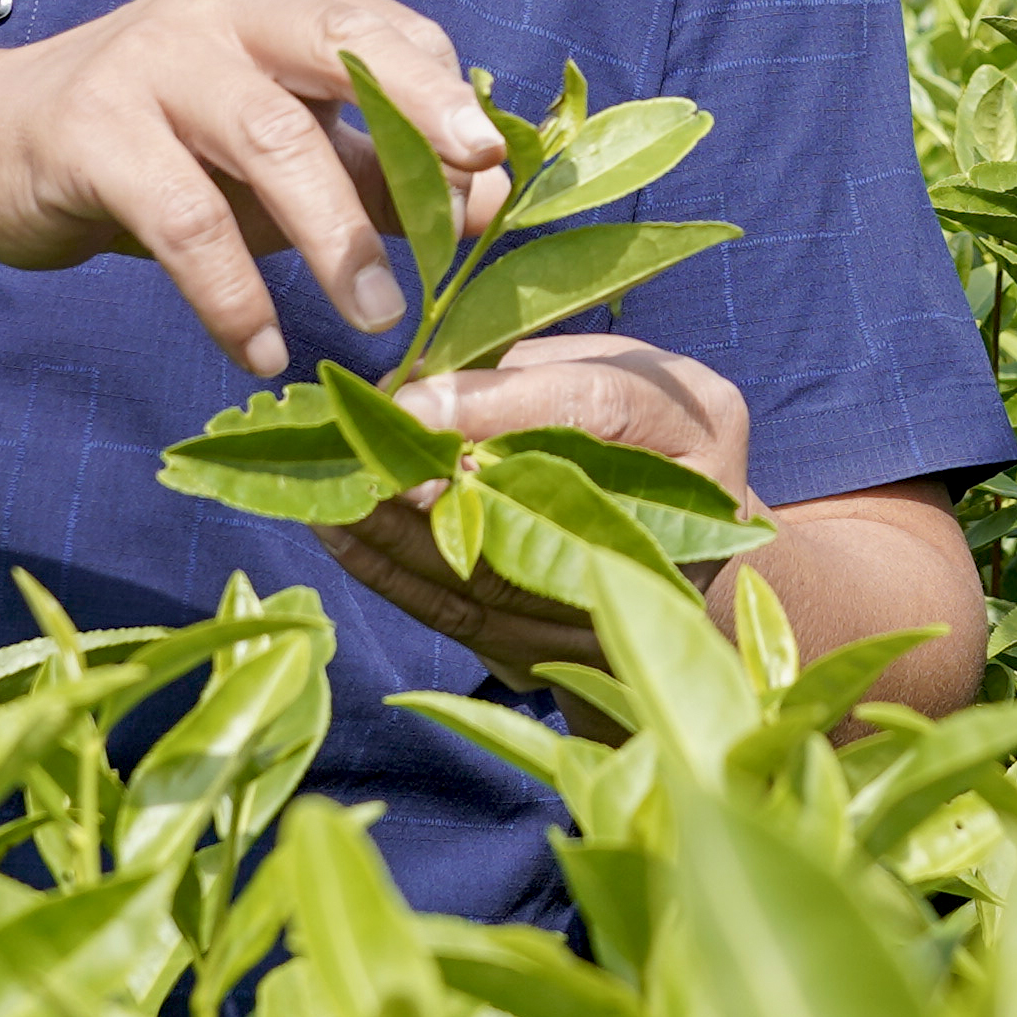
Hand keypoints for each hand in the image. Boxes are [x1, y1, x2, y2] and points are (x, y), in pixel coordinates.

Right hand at [0, 0, 502, 375]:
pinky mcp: (91, 129)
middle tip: (469, 219)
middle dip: (422, 130)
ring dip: (335, 238)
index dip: (452, 109)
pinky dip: (232, 294)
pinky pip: (184, 219)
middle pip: (346, 55)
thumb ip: (370, 168)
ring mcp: (151, 59)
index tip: (495, 186)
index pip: (391, 34)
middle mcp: (221, 6)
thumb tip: (483, 205)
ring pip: (272, 140)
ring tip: (376, 318)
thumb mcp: (271, 148)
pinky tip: (262, 349)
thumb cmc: (156, 147)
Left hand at [321, 337, 757, 685]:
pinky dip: (394, 577)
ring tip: (319, 489)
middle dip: (418, 484)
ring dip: (387, 535)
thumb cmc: (640, 425)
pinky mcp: (567, 652)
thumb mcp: (609, 364)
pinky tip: (340, 536)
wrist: (697, 547)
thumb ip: (525, 366)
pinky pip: (464, 620)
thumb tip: (411, 384)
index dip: (495, 404)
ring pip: (484, 579)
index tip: (406, 401)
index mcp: (697, 424)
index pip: (593, 407)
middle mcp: (677, 525)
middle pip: (530, 510)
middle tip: (339, 454)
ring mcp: (622, 604)